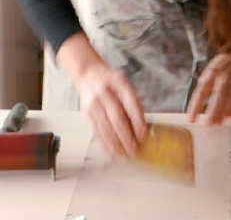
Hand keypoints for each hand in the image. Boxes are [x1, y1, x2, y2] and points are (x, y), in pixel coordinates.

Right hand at [56, 32, 146, 157]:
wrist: (88, 73)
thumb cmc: (111, 82)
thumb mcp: (125, 85)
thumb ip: (133, 103)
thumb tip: (143, 128)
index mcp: (120, 83)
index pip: (131, 104)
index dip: (138, 121)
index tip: (144, 135)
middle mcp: (105, 93)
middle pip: (117, 118)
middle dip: (127, 136)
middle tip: (135, 150)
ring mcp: (94, 103)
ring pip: (105, 127)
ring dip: (115, 144)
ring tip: (124, 156)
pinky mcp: (86, 112)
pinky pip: (96, 130)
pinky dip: (103, 143)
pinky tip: (110, 152)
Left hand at [185, 52, 230, 124]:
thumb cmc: (220, 66)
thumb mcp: (208, 74)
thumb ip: (204, 88)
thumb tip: (198, 106)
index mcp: (211, 75)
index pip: (202, 92)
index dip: (196, 106)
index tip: (191, 119)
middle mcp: (223, 79)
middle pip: (218, 97)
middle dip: (213, 112)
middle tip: (209, 124)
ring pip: (229, 100)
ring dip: (223, 113)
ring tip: (218, 124)